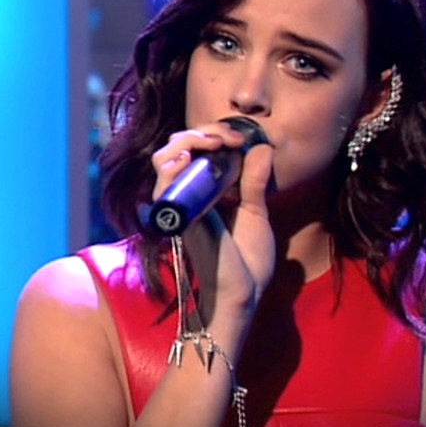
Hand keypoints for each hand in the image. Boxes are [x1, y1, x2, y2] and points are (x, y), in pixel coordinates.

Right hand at [150, 121, 275, 320]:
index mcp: (204, 192)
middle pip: (175, 148)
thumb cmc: (246, 260)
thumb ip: (255, 180)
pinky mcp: (177, 217)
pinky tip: (204, 154)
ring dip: (190, 140)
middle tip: (231, 138)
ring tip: (217, 142)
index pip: (195, 150)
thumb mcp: (255, 212)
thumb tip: (262, 147)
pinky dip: (179, 162)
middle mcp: (186, 196)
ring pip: (163, 158)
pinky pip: (165, 182)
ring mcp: (179, 206)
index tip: (243, 140)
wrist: (242, 294)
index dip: (216, 135)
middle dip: (204, 132)